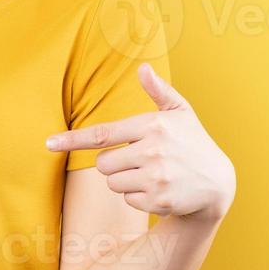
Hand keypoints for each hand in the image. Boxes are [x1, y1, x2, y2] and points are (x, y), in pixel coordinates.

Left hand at [45, 62, 235, 218]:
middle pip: (103, 164)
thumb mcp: (181, 113)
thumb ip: (159, 91)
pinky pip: (128, 200)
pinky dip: (140, 198)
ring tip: (153, 175)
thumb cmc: (193, 142)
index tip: (48, 143)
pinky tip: (160, 190)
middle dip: (115, 164)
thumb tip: (143, 68)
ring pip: (113, 183)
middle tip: (141, 160)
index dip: (72, 139)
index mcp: (152, 125)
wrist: (219, 183)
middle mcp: (152, 150)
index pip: (102, 134)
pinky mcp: (159, 201)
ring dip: (126, 181)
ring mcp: (156, 177)